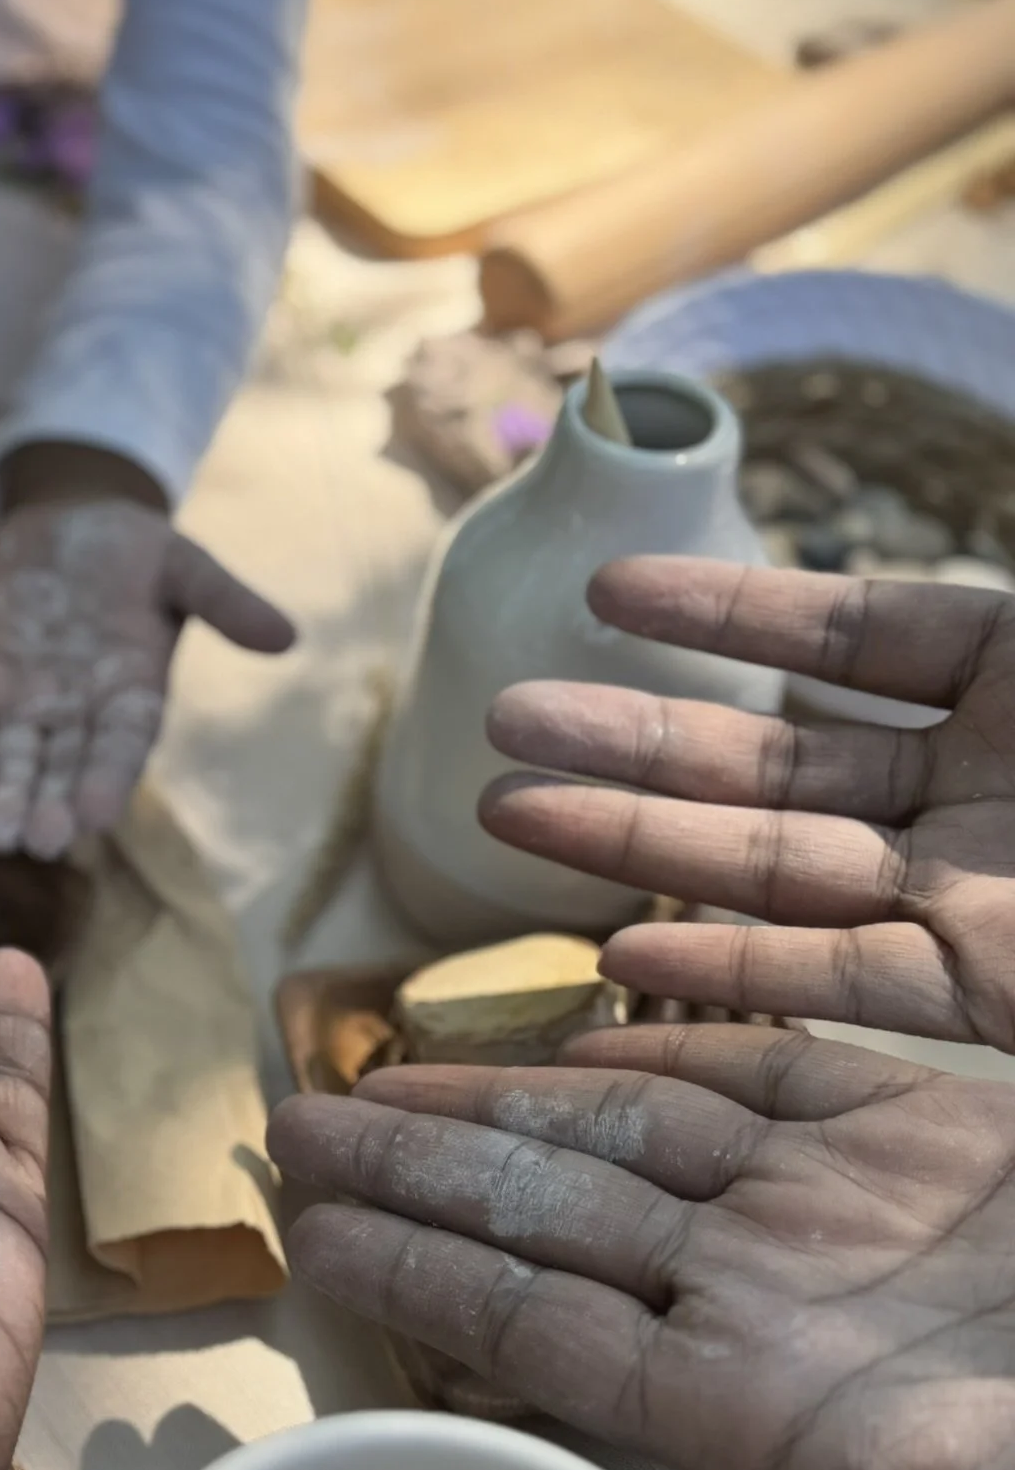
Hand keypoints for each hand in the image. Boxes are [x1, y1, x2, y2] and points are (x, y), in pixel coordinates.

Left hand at [0, 498, 294, 857]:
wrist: (64, 522)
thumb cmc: (134, 549)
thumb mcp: (182, 564)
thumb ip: (222, 601)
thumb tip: (288, 637)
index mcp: (130, 698)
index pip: (121, 748)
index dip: (108, 779)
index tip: (98, 814)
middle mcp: (75, 717)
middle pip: (61, 770)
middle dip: (48, 805)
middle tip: (37, 842)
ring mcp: (20, 707)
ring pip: (8, 761)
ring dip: (0, 795)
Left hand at [269, 1025, 1014, 1469]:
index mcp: (771, 1410)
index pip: (545, 1333)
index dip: (422, 1283)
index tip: (308, 1244)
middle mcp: (779, 1293)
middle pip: (549, 1214)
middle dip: (415, 1171)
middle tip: (285, 1133)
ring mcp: (842, 1200)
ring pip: (624, 1133)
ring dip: (493, 1101)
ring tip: (368, 1077)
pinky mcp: (923, 1116)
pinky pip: (768, 1065)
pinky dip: (669, 1040)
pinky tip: (576, 1033)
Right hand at [481, 556, 1014, 1048]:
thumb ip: (998, 613)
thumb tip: (965, 479)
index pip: (850, 640)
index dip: (726, 613)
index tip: (605, 590)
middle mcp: (979, 794)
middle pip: (769, 765)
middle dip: (628, 741)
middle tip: (504, 719)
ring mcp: (973, 897)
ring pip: (775, 868)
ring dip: (634, 843)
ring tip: (504, 809)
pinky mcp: (991, 990)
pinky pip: (847, 980)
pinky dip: (734, 972)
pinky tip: (622, 955)